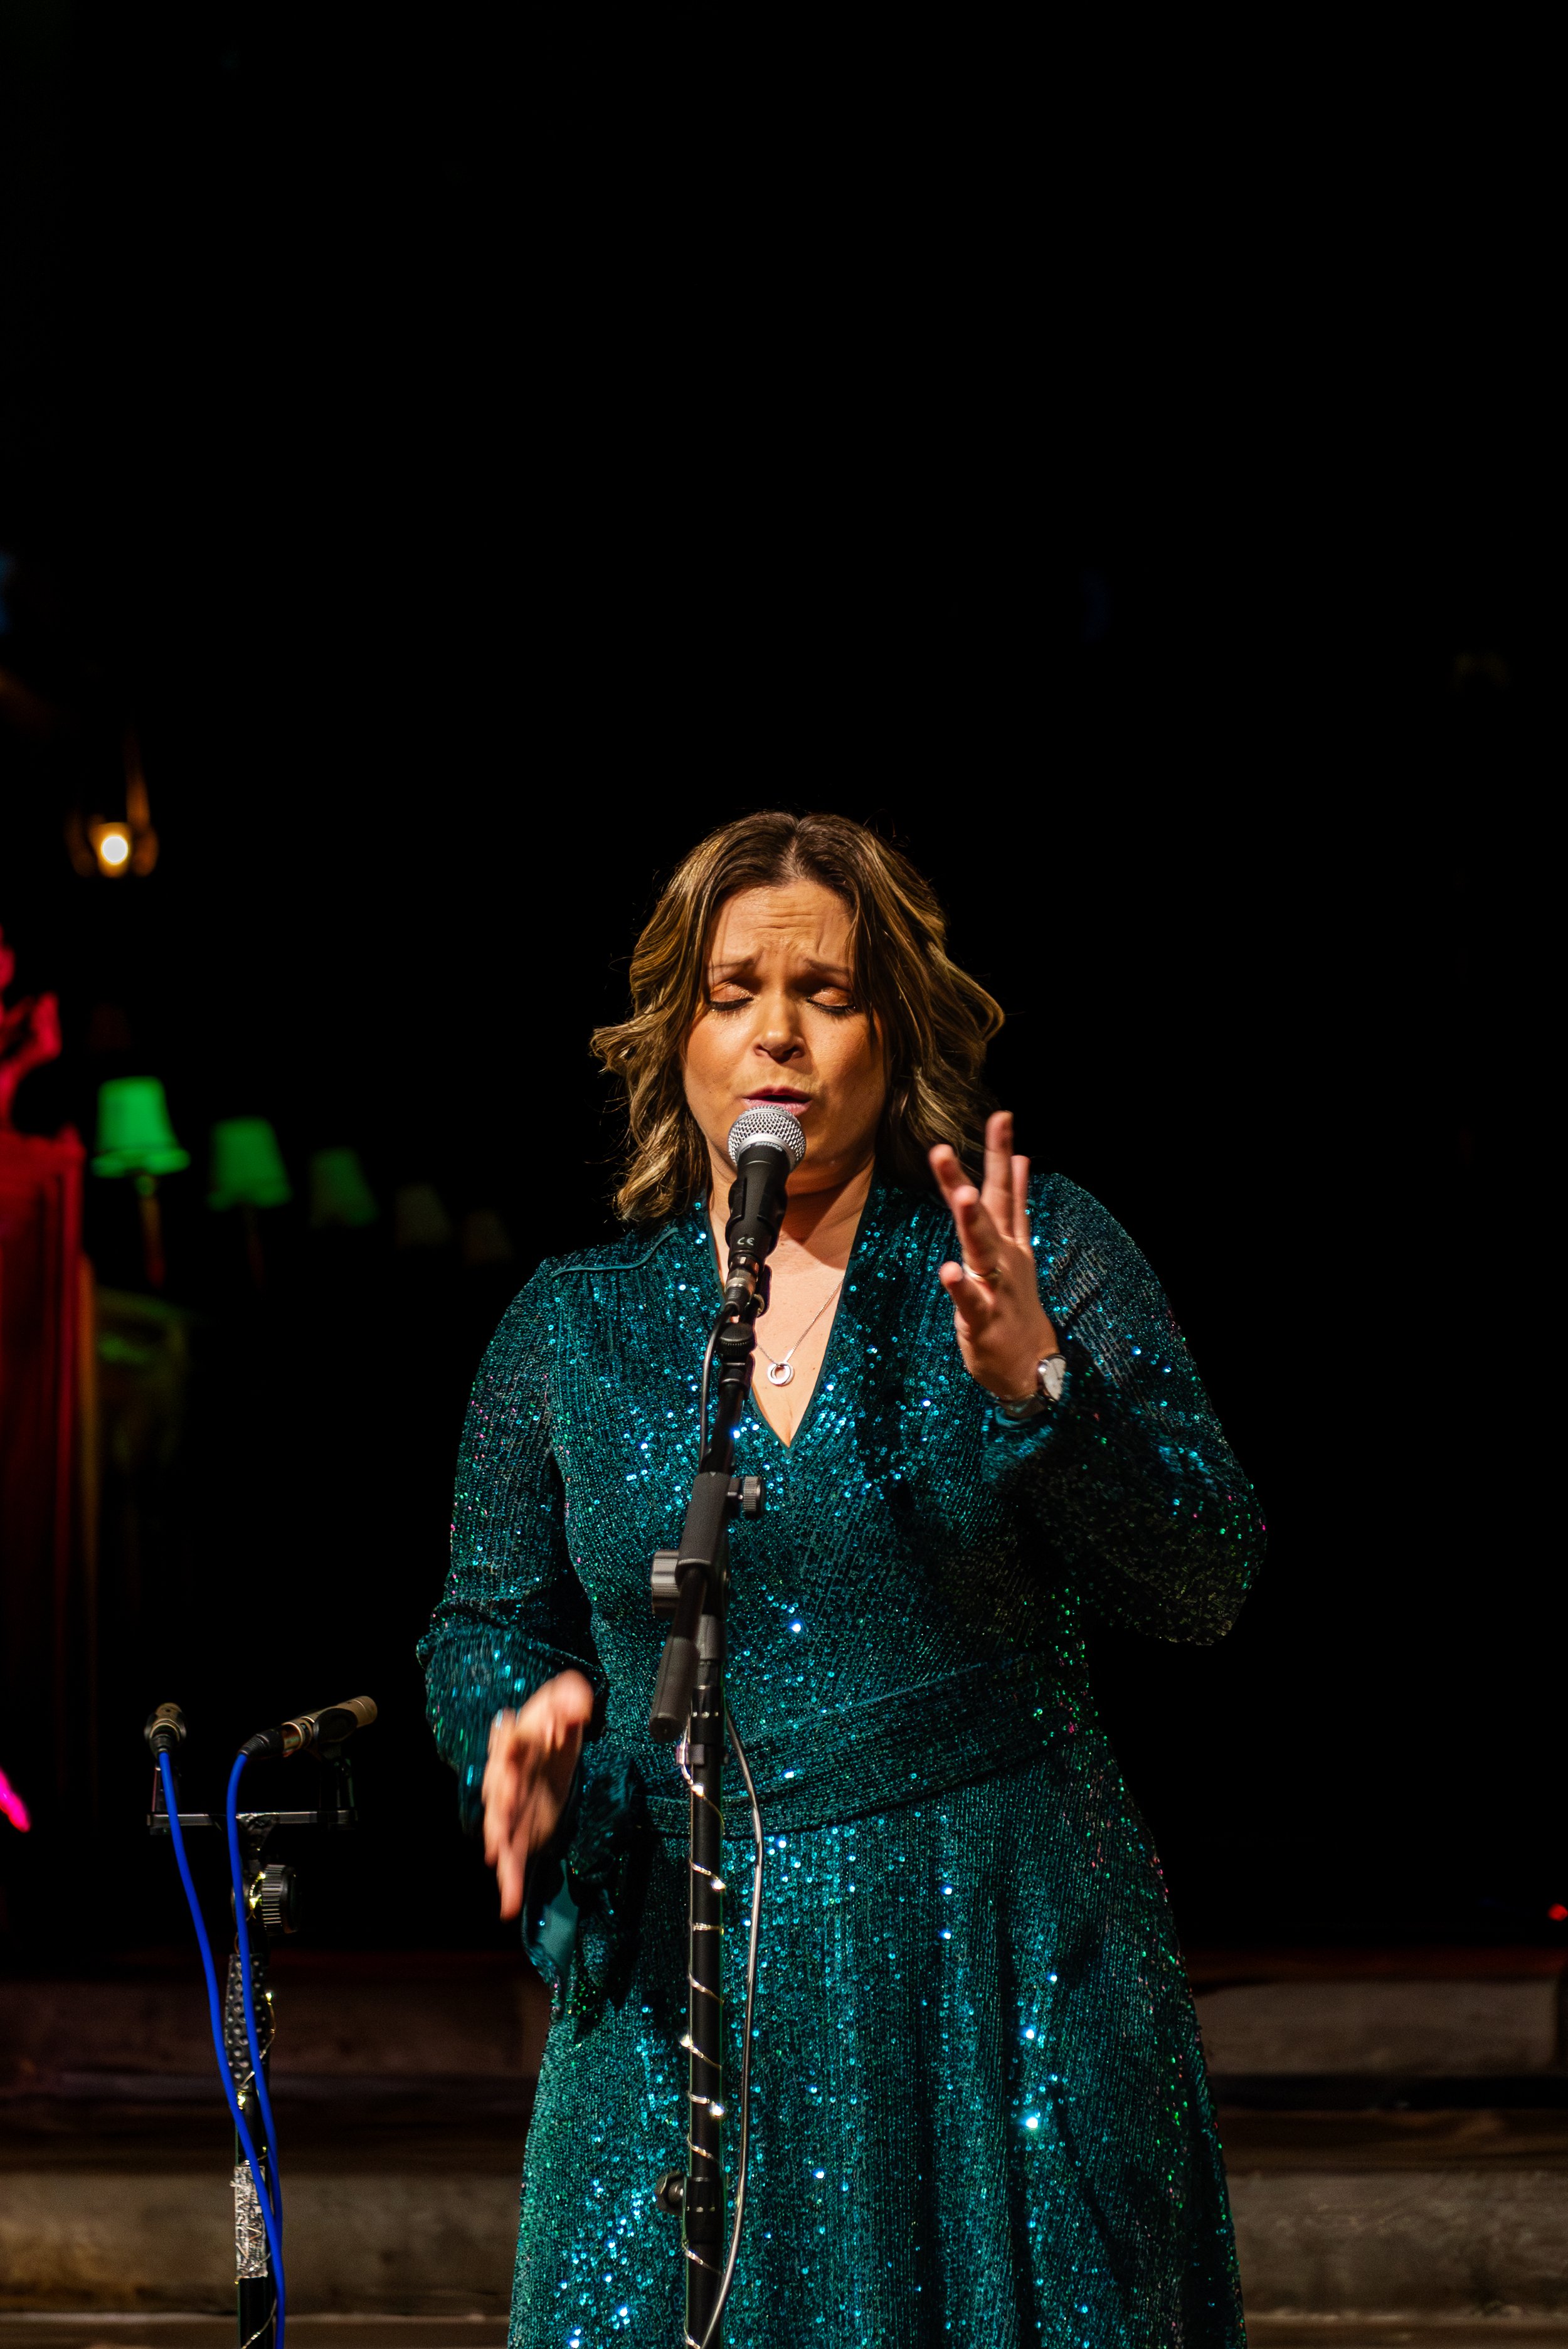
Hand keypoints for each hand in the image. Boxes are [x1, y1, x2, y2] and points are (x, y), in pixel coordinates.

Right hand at [481, 1670, 594, 1919]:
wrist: (553, 1741)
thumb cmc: (555, 1717)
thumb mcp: (567, 1700)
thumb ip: (571, 1700)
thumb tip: (577, 1709)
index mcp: (514, 1740)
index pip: (511, 1738)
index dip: (515, 1738)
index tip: (523, 1739)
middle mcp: (506, 1775)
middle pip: (498, 1785)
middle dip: (502, 1794)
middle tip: (506, 1802)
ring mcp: (511, 1806)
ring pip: (500, 1826)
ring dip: (500, 1841)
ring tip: (499, 1859)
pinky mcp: (520, 1829)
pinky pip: (512, 1858)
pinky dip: (510, 1881)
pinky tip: (509, 1905)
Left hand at [930, 1110, 1058, 1400]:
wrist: (1034, 1367)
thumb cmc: (1017, 1304)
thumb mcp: (1019, 1249)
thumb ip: (1016, 1205)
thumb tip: (1020, 1160)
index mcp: (1009, 1241)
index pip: (1004, 1189)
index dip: (1002, 1153)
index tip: (1001, 1115)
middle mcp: (1004, 1257)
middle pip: (987, 1212)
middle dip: (965, 1179)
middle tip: (943, 1149)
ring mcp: (996, 1287)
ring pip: (982, 1249)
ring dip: (972, 1223)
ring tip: (963, 1196)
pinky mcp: (984, 1319)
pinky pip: (970, 1301)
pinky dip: (961, 1286)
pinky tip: (949, 1270)